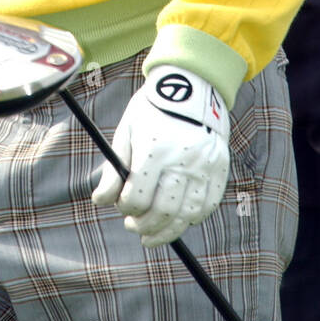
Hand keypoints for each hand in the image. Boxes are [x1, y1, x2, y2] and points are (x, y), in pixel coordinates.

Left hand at [92, 65, 229, 246]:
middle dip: (143, 225)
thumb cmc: (152, 110)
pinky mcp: (220, 168)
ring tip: (151, 234)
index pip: (137, 196)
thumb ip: (114, 169)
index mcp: (154, 149)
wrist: (191, 86)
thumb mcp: (127, 132)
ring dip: (167, 231)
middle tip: (133, 226)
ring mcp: (204, 166)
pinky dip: (191, 218)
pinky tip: (178, 220)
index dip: (125, 206)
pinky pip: (207, 205)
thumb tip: (100, 201)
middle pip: (163, 211)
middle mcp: (182, 160)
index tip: (121, 205)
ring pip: (186, 214)